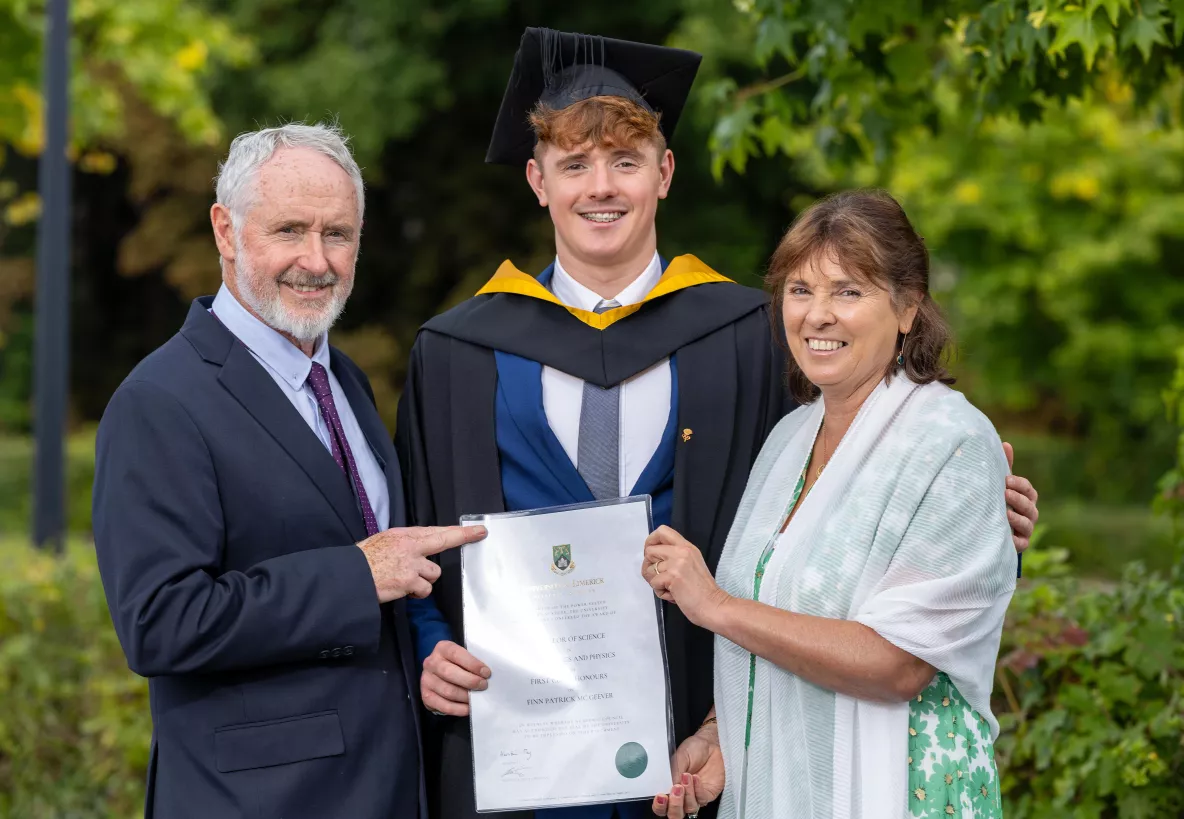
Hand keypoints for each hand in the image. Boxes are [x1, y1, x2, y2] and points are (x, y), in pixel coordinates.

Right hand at [357, 525, 485, 602]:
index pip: (435, 530)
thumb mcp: (384, 542)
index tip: (476, 529)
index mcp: (403, 535)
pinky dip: (416, 593)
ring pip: (434, 573)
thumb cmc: (363, 561)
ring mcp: (411, 563)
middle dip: (463, 536)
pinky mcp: (409, 581)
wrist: (350, 576)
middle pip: (443, 540)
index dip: (457, 530)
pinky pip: (424, 590)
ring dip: (425, 579)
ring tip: (407, 580)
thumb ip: (405, 544)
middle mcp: (410, 546)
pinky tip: (404, 590)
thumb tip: (421, 548)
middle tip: (479, 533)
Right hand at [421, 640, 490, 716]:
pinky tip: (468, 708)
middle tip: (483, 686)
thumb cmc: (458, 664)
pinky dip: (458, 709)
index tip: (486, 673)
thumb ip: (473, 661)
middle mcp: (431, 663)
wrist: (440, 675)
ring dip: (465, 696)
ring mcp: (426, 680)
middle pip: (449, 673)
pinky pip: (443, 705)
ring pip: (447, 691)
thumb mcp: (464, 656)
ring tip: (477, 698)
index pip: (457, 654)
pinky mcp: (426, 696)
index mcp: (442, 648)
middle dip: (470, 681)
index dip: (472, 664)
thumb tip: (487, 674)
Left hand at [643, 526, 729, 629]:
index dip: (651, 541)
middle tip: (659, 578)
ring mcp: (676, 563)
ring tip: (670, 589)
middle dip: (649, 566)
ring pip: (649, 569)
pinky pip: (654, 583)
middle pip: (649, 550)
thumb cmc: (702, 590)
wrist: (713, 606)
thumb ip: (675, 557)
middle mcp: (681, 551)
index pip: (662, 531)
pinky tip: (673, 595)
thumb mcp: (691, 563)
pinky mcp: (672, 576)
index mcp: (686, 546)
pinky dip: (660, 592)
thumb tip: (654, 559)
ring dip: (656, 582)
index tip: (652, 555)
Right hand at [653, 733, 723, 816]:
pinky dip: (698, 789)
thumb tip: (668, 786)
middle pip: (675, 814)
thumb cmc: (692, 749)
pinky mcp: (707, 795)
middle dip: (674, 805)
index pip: (661, 807)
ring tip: (687, 776)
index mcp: (669, 789)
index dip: (659, 806)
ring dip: (688, 794)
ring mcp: (695, 797)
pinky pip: (702, 799)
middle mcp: (681, 797)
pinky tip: (696, 778)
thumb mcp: (679, 757)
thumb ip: (673, 773)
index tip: (661, 796)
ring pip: (689, 808)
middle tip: (676, 789)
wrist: (710, 743)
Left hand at [1002, 442, 1038, 553]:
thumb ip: (1003, 466)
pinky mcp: (1019, 545)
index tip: (1006, 480)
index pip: (1028, 489)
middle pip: (1030, 506)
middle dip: (1018, 499)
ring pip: (1027, 524)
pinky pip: (1021, 543)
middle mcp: (1029, 513)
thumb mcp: (999, 485)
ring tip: (1004, 513)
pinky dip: (1015, 540)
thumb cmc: (996, 501)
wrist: (987, 529)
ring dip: (1017, 518)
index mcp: (1026, 498)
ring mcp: (1025, 530)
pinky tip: (1006, 535)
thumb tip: (1005, 443)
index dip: (1020, 485)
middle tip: (1004, 493)